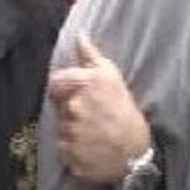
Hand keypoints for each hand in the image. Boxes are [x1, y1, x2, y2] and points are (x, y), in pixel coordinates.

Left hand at [47, 34, 149, 183]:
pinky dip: (72, 147)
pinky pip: (62, 147)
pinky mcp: (68, 154)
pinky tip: (89, 145)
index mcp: (83, 85)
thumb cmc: (124, 110)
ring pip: (60, 126)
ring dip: (71, 128)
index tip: (76, 93)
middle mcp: (74, 107)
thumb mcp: (111, 76)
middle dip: (69, 108)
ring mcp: (70, 132)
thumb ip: (90, 55)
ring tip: (92, 130)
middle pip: (57, 105)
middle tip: (90, 114)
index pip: (55, 82)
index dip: (64, 87)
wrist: (134, 152)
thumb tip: (79, 35)